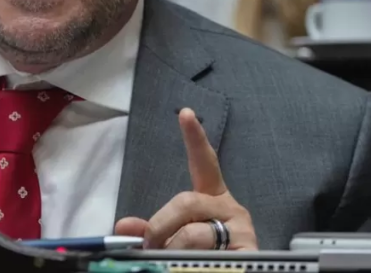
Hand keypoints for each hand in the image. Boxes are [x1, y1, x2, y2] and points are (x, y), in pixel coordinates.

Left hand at [114, 109, 257, 249]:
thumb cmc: (205, 254)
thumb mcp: (176, 237)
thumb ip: (153, 228)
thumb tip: (122, 227)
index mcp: (213, 199)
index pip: (204, 163)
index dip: (195, 138)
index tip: (185, 113)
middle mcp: (230, 208)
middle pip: (186, 201)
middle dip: (161, 224)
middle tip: (150, 243)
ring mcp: (241, 229)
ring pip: (193, 233)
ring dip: (173, 248)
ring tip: (173, 262)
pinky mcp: (248, 251)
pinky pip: (208, 253)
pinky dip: (191, 262)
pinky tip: (195, 265)